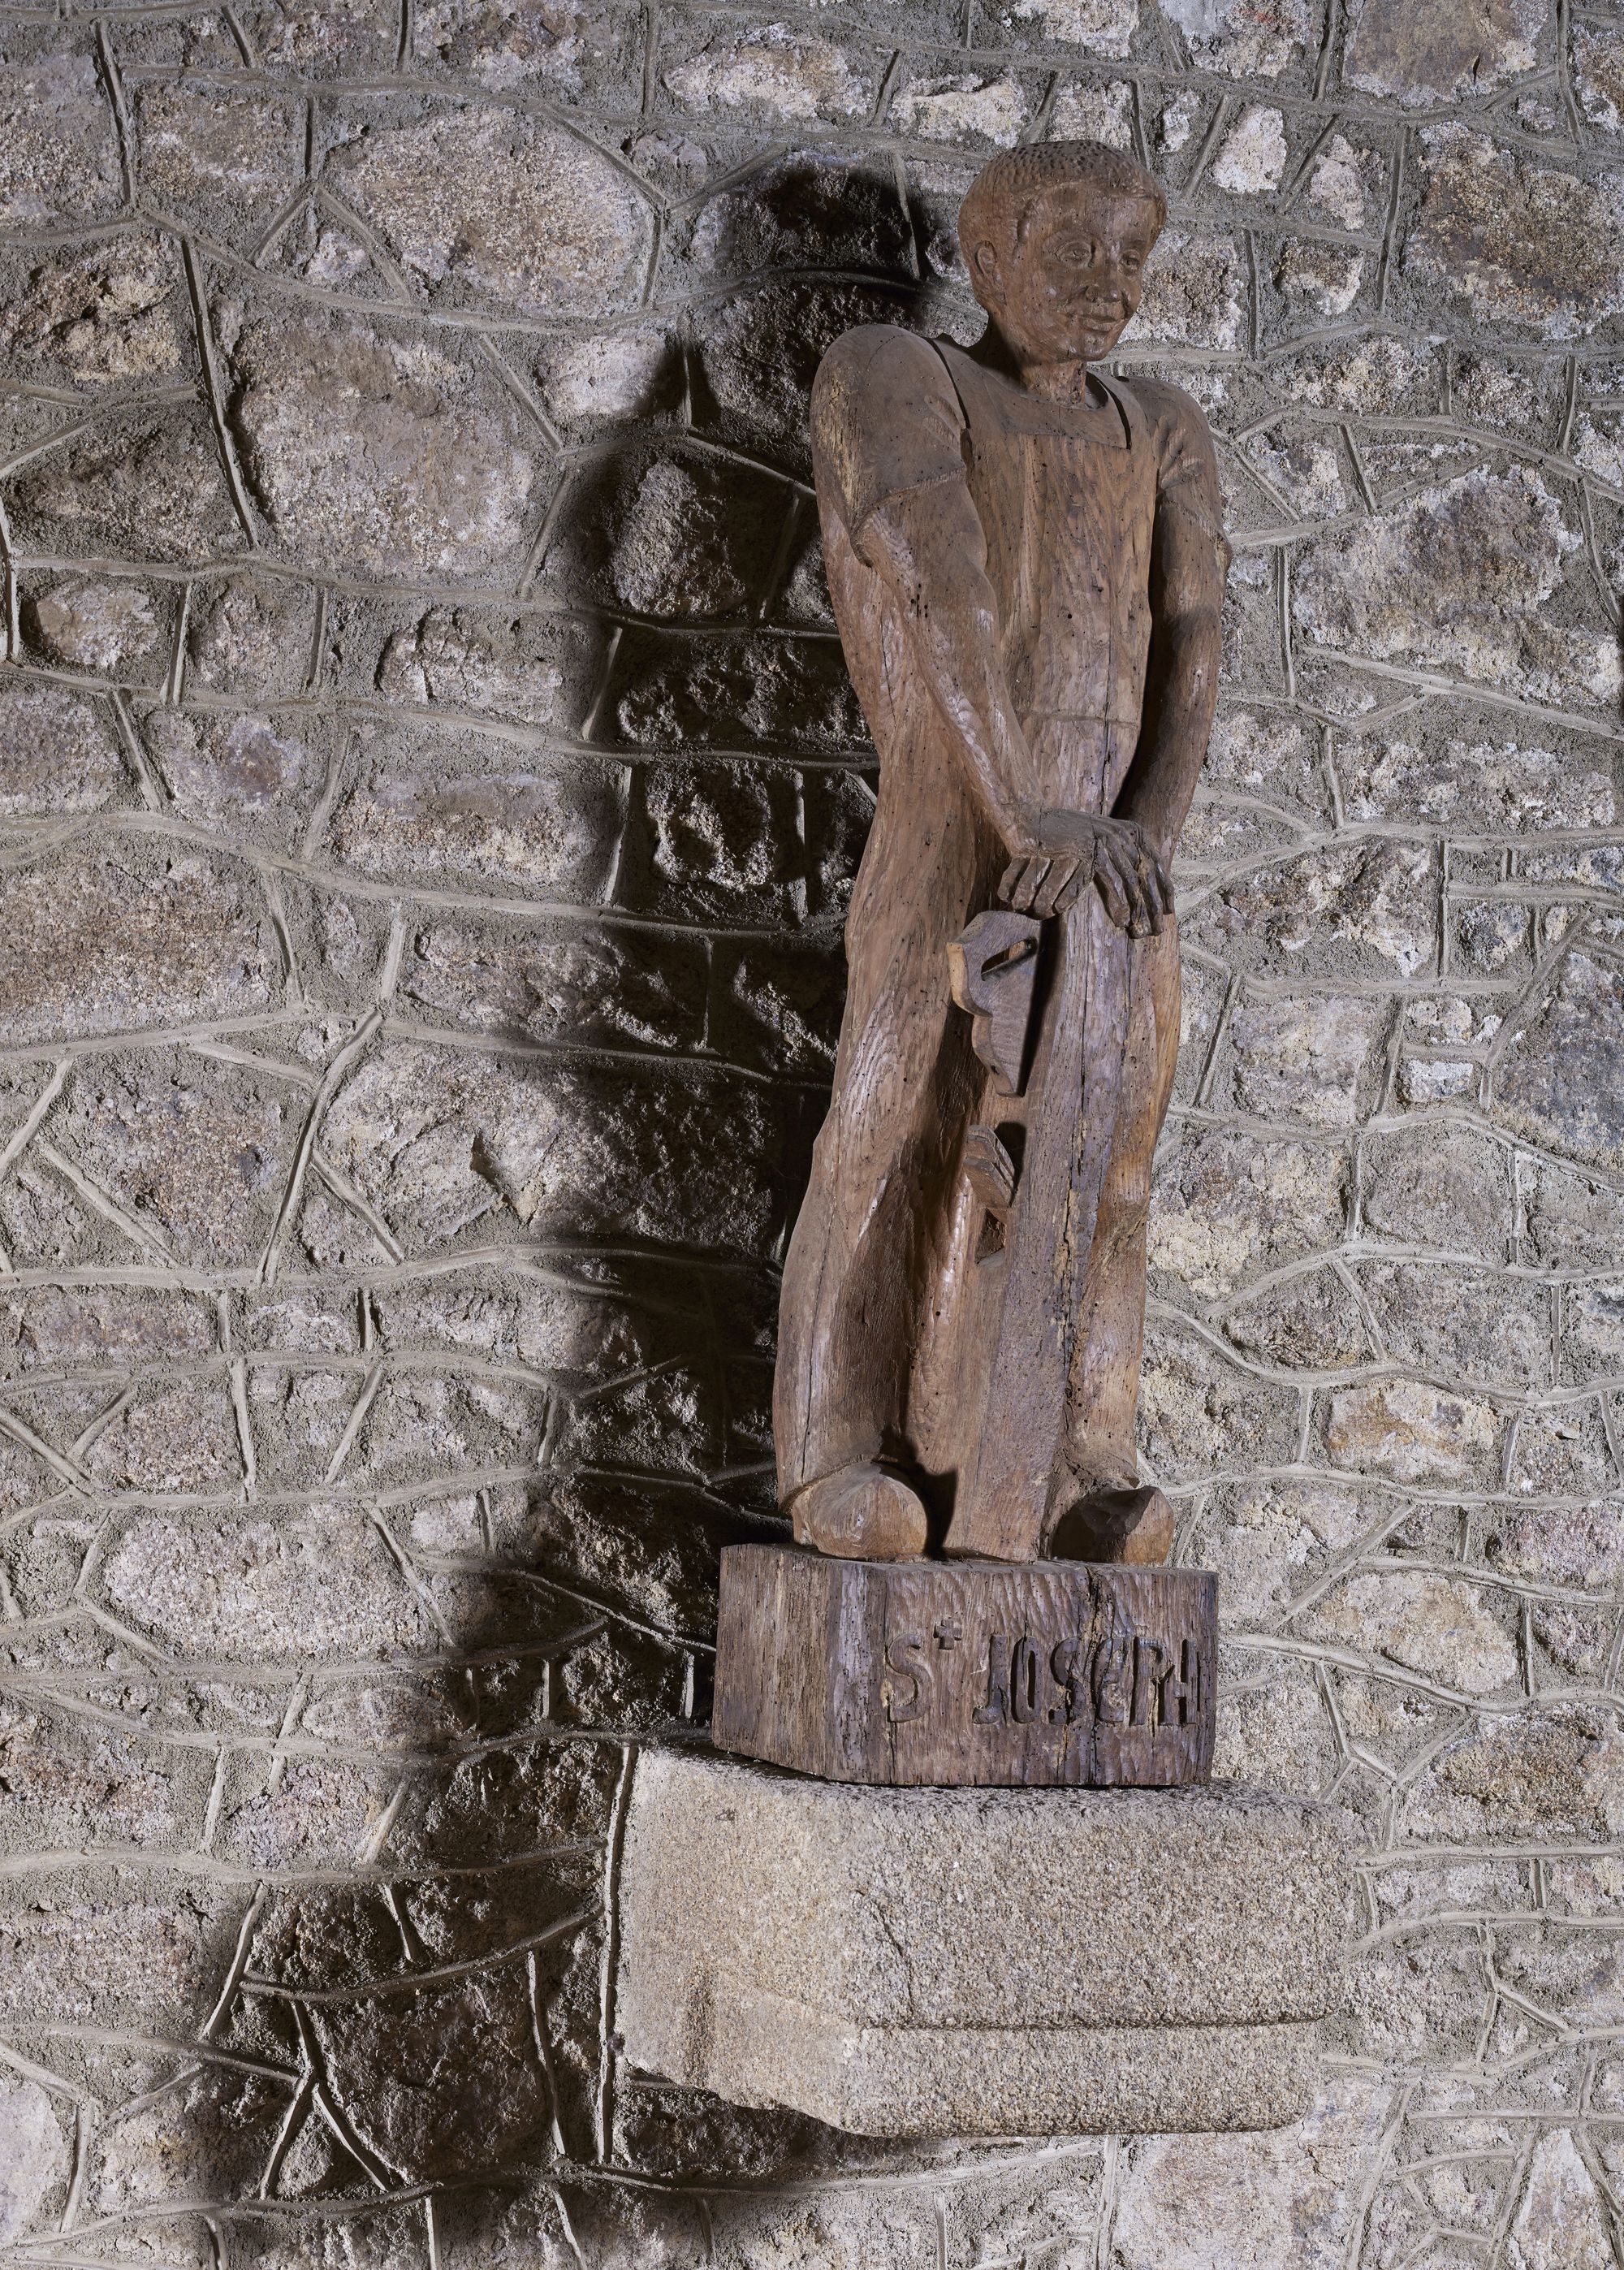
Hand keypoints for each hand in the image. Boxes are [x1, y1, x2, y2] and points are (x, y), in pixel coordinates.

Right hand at [1000, 813, 1172, 934]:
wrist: (1027, 816)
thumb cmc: (1061, 833)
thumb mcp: (1095, 838)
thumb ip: (1114, 853)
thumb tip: (1133, 879)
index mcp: (1127, 832)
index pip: (1152, 863)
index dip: (1162, 889)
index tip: (1167, 913)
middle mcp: (1118, 834)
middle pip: (1142, 874)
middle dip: (1150, 905)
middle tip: (1155, 930)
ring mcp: (1101, 838)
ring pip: (1126, 879)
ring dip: (1133, 907)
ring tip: (1136, 929)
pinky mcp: (1083, 847)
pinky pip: (1102, 880)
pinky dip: (1111, 900)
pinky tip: (1119, 919)